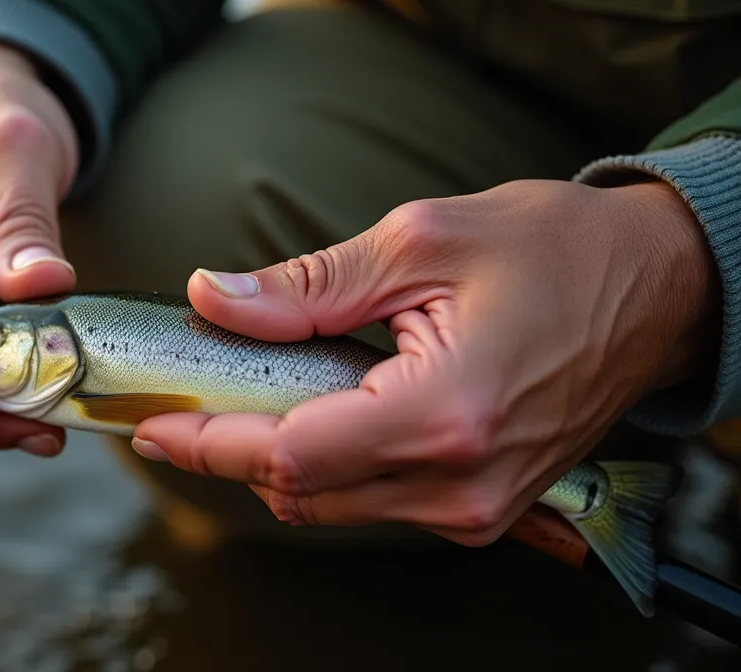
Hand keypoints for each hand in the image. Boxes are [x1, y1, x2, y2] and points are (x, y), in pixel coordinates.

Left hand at [131, 179, 718, 545]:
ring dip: (276, 457)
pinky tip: (314, 411)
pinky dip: (327, 465)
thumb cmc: (557, 251)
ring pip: (330, 505)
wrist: (658, 288)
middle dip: (229, 450)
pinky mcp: (480, 505)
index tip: (154, 424)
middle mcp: (459, 482)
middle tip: (186, 401)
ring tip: (247, 396)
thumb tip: (216, 298)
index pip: (288, 456)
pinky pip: (373, 501)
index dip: (208, 443)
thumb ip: (308, 284)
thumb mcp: (422, 241)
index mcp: (443, 414)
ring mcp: (474, 506)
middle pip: (298, 492)